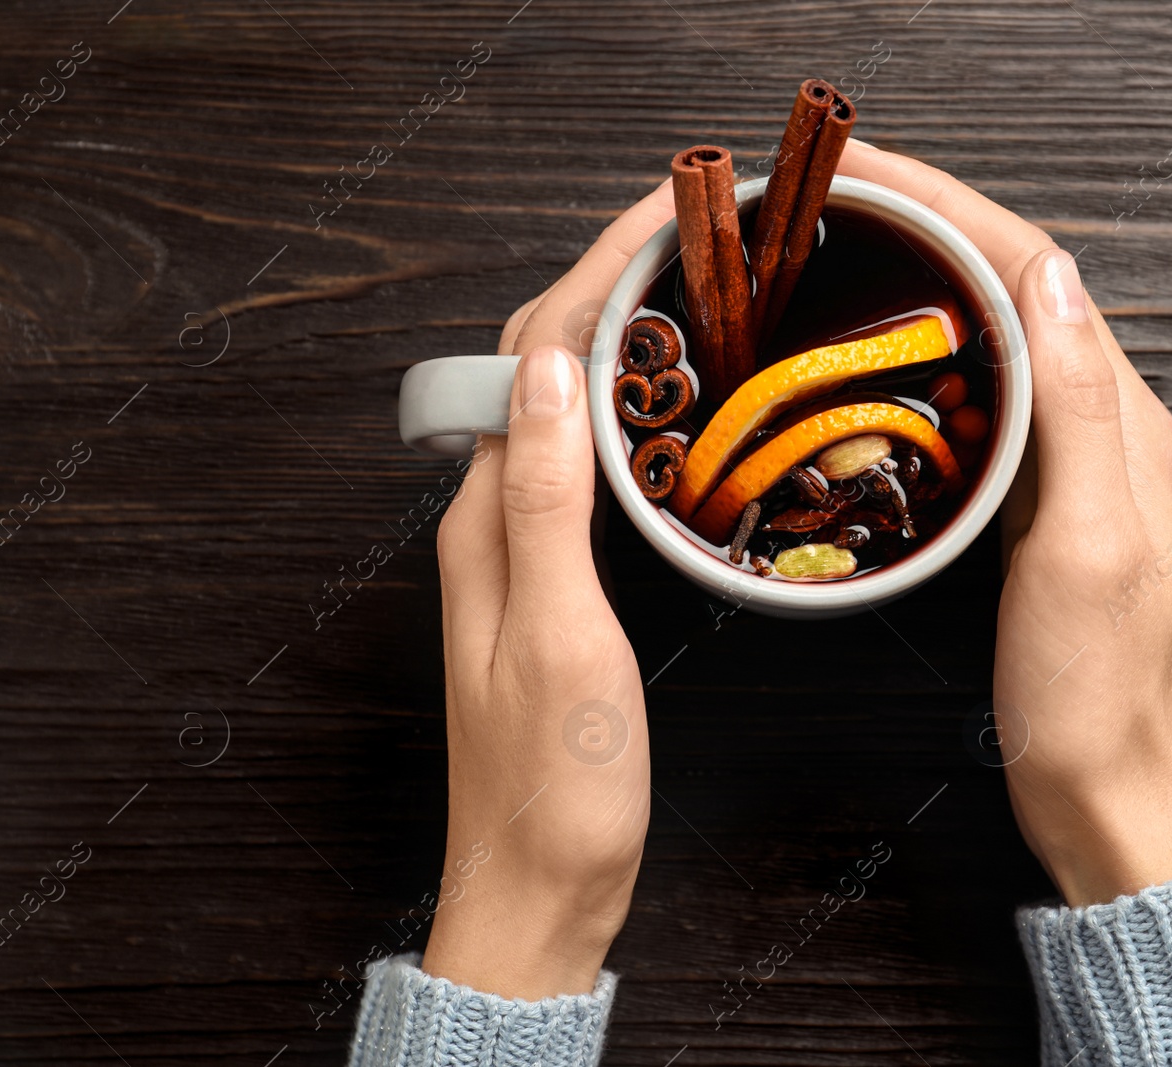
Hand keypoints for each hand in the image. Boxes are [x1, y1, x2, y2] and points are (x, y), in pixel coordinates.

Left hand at [421, 181, 676, 997]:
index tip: (661, 222)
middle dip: (602, 288)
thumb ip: (545, 503)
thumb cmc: (553, 784)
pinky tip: (668, 422)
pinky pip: (580, 471)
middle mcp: (490, 525)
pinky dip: (623, 419)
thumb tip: (545, 373)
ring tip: (685, 299)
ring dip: (611, 345)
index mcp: (484, 522)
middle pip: (534, 372)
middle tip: (687, 241)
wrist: (538, 891)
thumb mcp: (557, 636)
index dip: (590, 277)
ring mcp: (520, 557)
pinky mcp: (554, 589)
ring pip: (559, 416)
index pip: (526, 362)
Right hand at [839, 144, 1171, 905]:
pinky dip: (925, 353)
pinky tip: (875, 360)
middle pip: (1014, 287)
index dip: (951, 206)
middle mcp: (1102, 426)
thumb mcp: (1090, 546)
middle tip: (835, 195)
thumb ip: (1079, 408)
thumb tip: (1052, 272)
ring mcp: (1066, 465)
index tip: (867, 170)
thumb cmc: (1095, 692)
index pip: (1037, 271)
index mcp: (1122, 420)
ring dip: (925, 277)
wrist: (1102, 792)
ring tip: (844, 247)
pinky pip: (981, 397)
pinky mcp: (1030, 504)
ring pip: (994, 336)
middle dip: (929, 223)